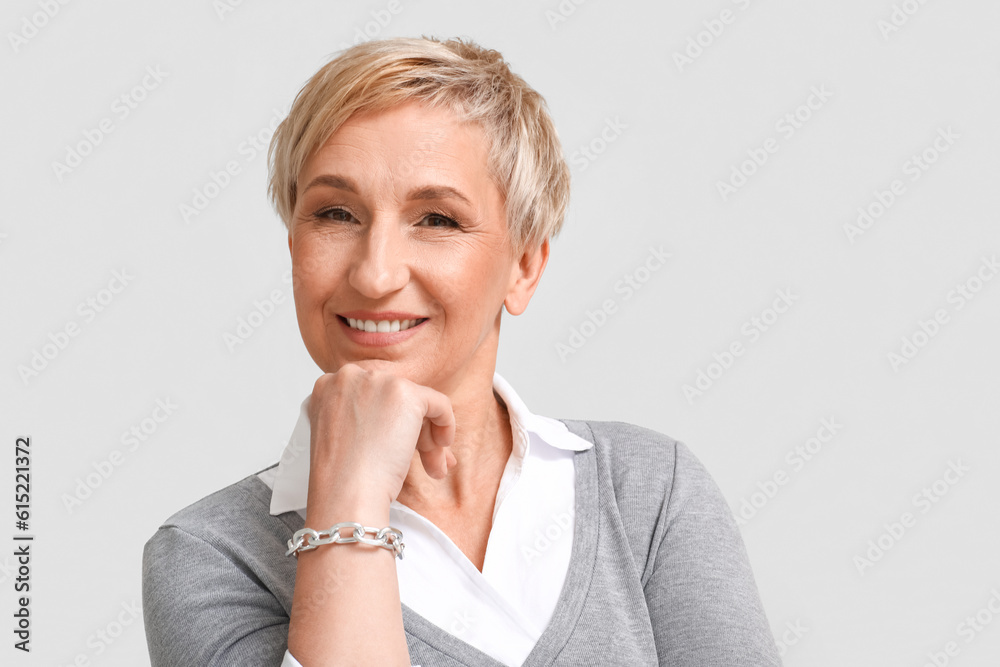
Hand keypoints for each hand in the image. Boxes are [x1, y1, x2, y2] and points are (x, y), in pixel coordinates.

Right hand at [306, 363, 456, 508]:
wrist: (345, 492)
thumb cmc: (341, 477)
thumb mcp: (340, 436)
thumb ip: (359, 417)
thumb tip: (393, 418)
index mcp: (328, 386)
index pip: (372, 397)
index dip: (388, 423)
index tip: (397, 446)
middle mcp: (350, 376)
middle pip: (394, 399)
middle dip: (412, 430)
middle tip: (424, 459)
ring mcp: (377, 381)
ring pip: (416, 403)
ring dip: (427, 436)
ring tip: (435, 465)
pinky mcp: (405, 392)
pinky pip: (438, 403)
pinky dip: (446, 424)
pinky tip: (442, 447)